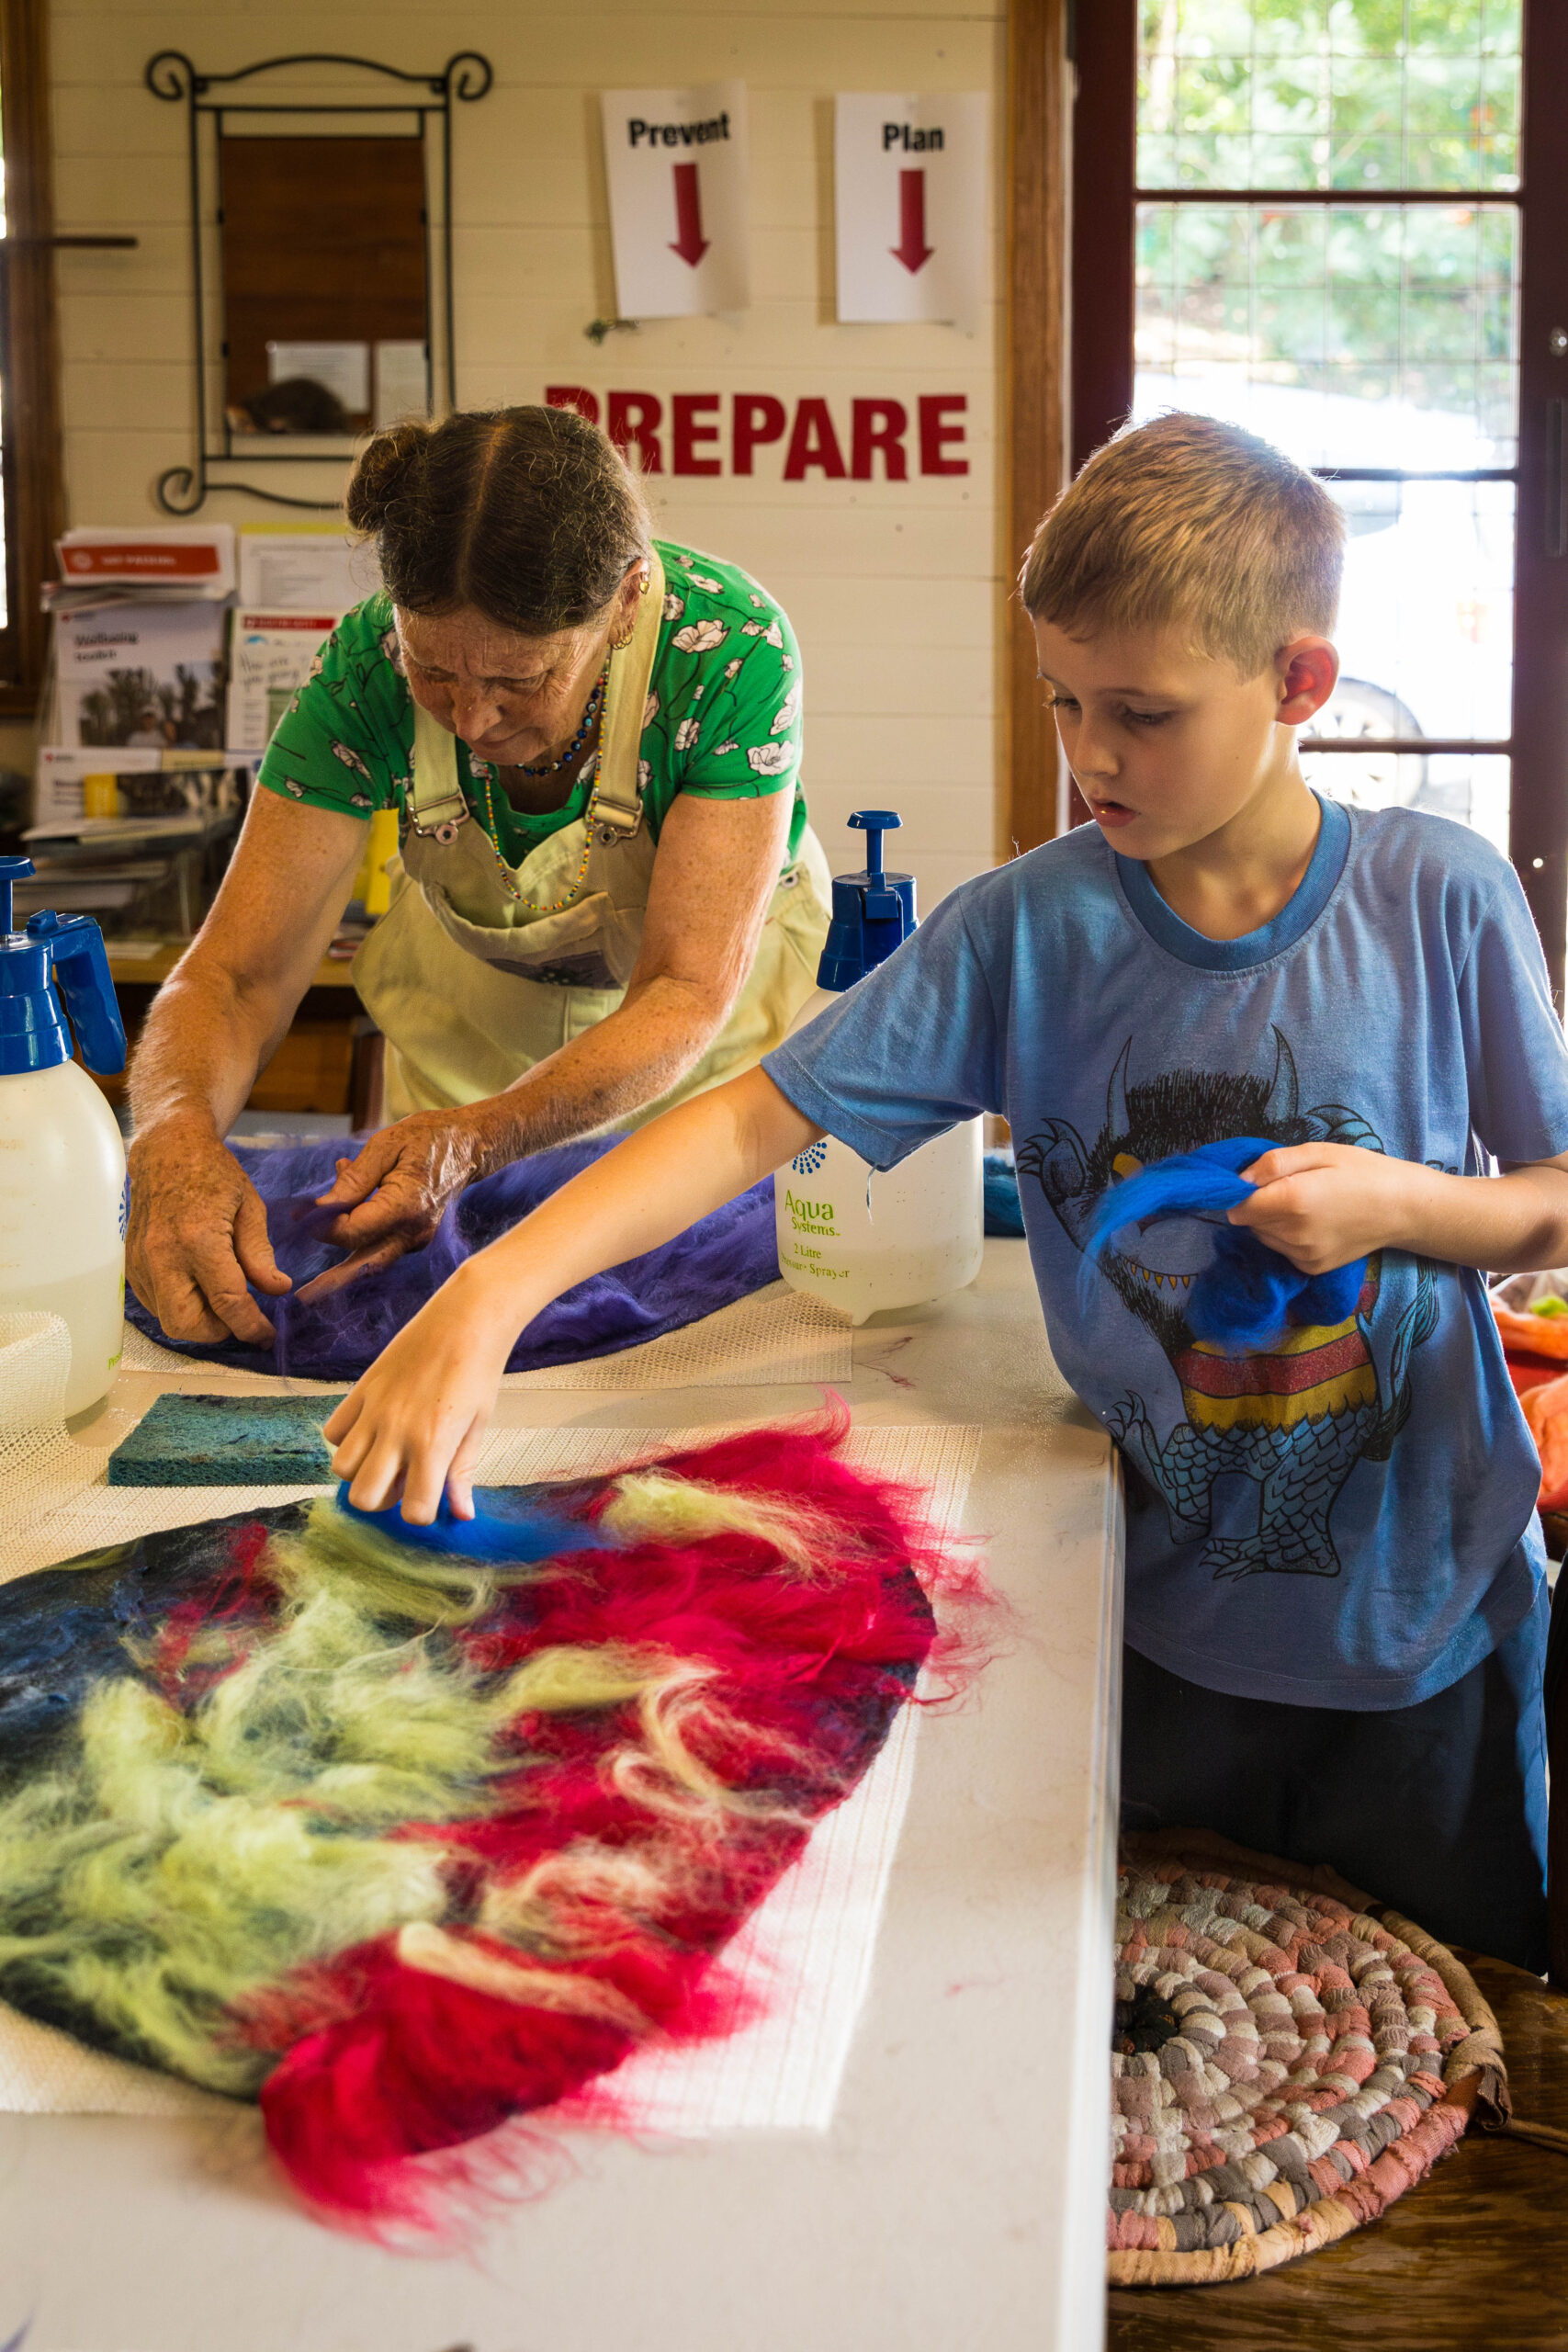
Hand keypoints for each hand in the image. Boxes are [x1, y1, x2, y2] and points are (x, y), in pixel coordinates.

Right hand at [127, 1116, 291, 1345]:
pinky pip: (154, 1304)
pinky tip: (197, 1286)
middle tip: (239, 1315)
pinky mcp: (131, 1265)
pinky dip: (178, 1306)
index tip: (266, 1335)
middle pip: (187, 1324)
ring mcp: (141, 1262)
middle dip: (218, 1331)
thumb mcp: (250, 1207)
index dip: (251, 1326)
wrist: (166, 1151)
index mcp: (199, 1239)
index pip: (227, 1302)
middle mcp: (163, 1256)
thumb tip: (276, 1290)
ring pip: (168, 1320)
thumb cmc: (213, 1173)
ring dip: (198, 1320)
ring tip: (220, 1296)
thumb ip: (260, 1254)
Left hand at [296, 1105, 499, 1299]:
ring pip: (373, 1260)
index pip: (354, 1231)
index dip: (323, 1226)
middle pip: (366, 1262)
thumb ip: (354, 1180)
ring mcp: (418, 1238)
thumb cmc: (427, 1138)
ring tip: (315, 1285)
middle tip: (304, 1296)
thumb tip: (320, 1209)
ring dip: (344, 1263)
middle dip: (334, 1279)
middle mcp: (415, 1230)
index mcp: (407, 1205)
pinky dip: (360, 1242)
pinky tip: (344, 1214)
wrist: (469, 1144)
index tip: (300, 1214)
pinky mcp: (416, 1237)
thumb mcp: (385, 1146)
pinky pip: (382, 1247)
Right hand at [324, 1270, 517, 1520]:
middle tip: (403, 1479)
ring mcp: (374, 1410)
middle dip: (382, 1499)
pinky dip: (346, 1439)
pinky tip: (371, 1429)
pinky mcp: (361, 1389)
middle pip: (363, 1497)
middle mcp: (397, 1432)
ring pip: (341, 1468)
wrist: (466, 1318)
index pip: (413, 1510)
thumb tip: (461, 1515)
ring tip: (386, 1454)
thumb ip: (463, 1472)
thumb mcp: (478, 1425)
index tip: (430, 1496)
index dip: (421, 1512)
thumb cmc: (480, 1371)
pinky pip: (333, 1431)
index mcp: (434, 1445)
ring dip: (361, 1471)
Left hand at [1228, 1142, 1419, 1273]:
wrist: (1403, 1208)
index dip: (1240, 1193)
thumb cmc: (1362, 1171)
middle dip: (1258, 1205)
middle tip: (1290, 1187)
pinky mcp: (1312, 1268)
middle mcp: (1294, 1234)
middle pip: (1248, 1223)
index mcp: (1292, 1201)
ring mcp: (1304, 1255)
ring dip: (1271, 1222)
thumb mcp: (1317, 1151)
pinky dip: (1287, 1237)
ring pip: (1263, 1238)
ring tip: (1305, 1204)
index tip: (1257, 1181)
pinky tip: (1314, 1222)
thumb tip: (1238, 1179)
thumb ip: (1273, 1163)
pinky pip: (1282, 1251)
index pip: (1237, 1207)